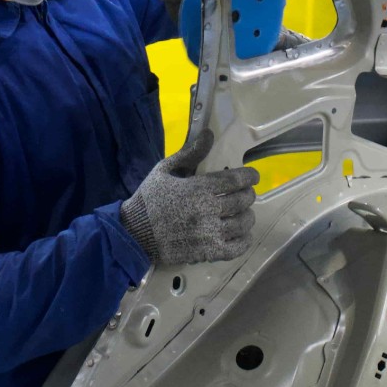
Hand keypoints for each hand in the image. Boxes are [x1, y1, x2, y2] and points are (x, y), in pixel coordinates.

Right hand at [119, 129, 258, 265]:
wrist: (134, 233)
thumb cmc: (149, 199)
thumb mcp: (164, 170)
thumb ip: (189, 153)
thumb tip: (209, 134)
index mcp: (198, 188)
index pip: (235, 180)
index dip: (249, 176)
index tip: (252, 176)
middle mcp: (207, 210)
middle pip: (242, 201)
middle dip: (248, 195)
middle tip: (246, 194)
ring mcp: (209, 234)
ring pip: (243, 224)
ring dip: (248, 216)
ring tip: (244, 213)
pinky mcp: (207, 253)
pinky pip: (236, 248)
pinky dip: (244, 241)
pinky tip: (242, 234)